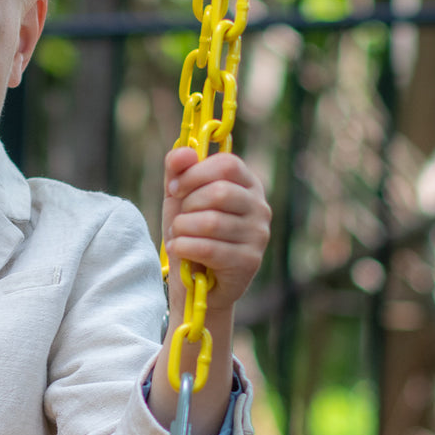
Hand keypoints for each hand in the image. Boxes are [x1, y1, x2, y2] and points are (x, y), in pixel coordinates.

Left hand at [162, 146, 269, 314]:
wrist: (195, 282)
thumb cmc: (190, 233)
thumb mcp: (179, 198)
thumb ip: (177, 170)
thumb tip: (183, 152)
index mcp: (247, 185)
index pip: (227, 164)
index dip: (195, 173)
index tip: (175, 189)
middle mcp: (260, 208)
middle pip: (219, 192)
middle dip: (187, 206)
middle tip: (180, 220)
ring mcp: (259, 236)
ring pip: (211, 222)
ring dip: (182, 229)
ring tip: (179, 237)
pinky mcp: (249, 262)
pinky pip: (209, 248)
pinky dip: (184, 248)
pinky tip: (181, 251)